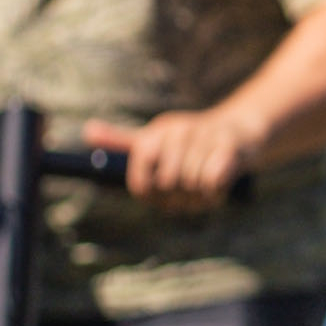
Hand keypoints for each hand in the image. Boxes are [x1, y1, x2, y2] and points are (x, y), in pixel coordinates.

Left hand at [86, 107, 259, 210]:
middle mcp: (177, 130)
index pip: (141, 175)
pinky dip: (215, 189)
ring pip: (191, 182)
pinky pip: (212, 179)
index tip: (159, 195)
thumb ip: (121, 139)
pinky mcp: (228, 144)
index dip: (149, 192)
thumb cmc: (190, 142)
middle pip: (167, 182)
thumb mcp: (154, 138)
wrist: (238, 131)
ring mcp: (203, 135)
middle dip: (179, 195)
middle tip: (187, 194)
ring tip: (202, 188)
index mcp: (157, 133)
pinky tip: (217, 185)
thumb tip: (87, 131)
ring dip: (199, 193)